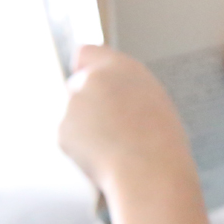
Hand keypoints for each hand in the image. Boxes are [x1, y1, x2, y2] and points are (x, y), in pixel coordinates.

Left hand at [59, 45, 192, 191]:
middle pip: (77, 86)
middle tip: (112, 128)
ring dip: (86, 128)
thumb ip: (123, 90)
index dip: (86, 68)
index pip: (85, 53)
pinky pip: (70, 138)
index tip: (91, 83)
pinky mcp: (62, 130)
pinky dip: (82, 149)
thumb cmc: (160, 142)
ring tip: (116, 146)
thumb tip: (106, 95)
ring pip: (73, 114)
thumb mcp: (152, 100)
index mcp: (120, 67)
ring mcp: (74, 104)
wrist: (150, 171)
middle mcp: (93, 78)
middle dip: (86, 104)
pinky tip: (105, 157)